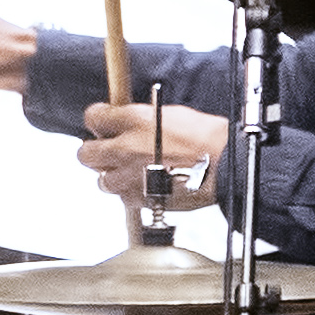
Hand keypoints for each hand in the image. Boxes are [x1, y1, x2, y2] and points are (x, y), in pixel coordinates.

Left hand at [81, 102, 227, 189]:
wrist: (229, 167)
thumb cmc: (211, 139)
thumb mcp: (172, 114)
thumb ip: (142, 119)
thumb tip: (130, 122)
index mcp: (133, 121)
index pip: (93, 117)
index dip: (97, 121)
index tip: (102, 124)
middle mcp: (126, 148)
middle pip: (85, 153)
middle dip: (94, 152)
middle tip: (106, 151)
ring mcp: (131, 177)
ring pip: (102, 181)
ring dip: (112, 176)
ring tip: (127, 173)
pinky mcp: (141, 199)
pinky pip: (124, 199)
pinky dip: (131, 194)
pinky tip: (145, 188)